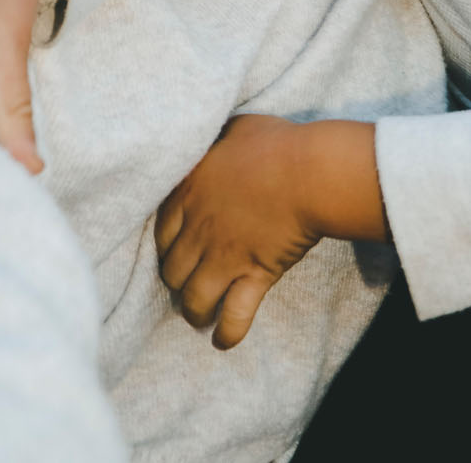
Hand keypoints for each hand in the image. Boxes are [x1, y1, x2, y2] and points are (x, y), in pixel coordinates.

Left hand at [155, 115, 321, 350]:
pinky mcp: (253, 276)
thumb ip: (217, 141)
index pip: (162, 230)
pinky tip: (222, 341)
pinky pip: (234, 317)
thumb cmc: (276, 143)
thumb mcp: (237, 128)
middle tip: (188, 281)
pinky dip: (227, 333)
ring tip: (199, 315)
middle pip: (172, 269)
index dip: (167, 244)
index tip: (175, 250)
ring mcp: (224, 257)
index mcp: (190, 192)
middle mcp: (199, 229)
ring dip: (194, 310)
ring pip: (193, 299)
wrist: (309, 172)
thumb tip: (215, 140)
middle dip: (177, 280)